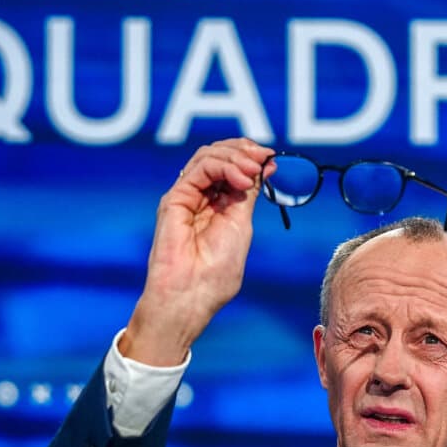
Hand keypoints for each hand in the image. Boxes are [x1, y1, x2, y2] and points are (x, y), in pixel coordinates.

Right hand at [120, 138, 275, 365]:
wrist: (191, 296)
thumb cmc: (216, 273)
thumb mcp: (241, 224)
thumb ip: (247, 195)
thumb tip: (263, 167)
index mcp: (218, 205)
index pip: (233, 167)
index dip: (251, 157)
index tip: (272, 158)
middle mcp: (201, 197)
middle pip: (219, 155)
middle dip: (244, 151)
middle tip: (264, 157)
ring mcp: (187, 197)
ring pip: (208, 156)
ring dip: (235, 157)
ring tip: (252, 171)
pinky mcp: (174, 199)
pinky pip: (198, 169)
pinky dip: (223, 167)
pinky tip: (240, 180)